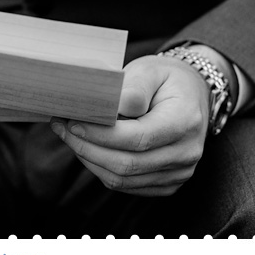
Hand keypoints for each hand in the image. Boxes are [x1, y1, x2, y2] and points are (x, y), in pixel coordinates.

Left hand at [51, 52, 214, 196]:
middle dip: (87, 148)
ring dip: (90, 160)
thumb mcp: (150, 70)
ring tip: (69, 137)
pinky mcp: (167, 183)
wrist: (192, 94)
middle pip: (126, 164)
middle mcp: (186, 153)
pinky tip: (88, 148)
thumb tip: (108, 109)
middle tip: (62, 128)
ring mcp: (179, 172)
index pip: (137, 138)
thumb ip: (132, 89)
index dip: (101, 135)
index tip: (73, 123)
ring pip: (122, 179)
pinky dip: (102, 168)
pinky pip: (126, 185)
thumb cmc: (167, 80)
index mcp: (185, 122)